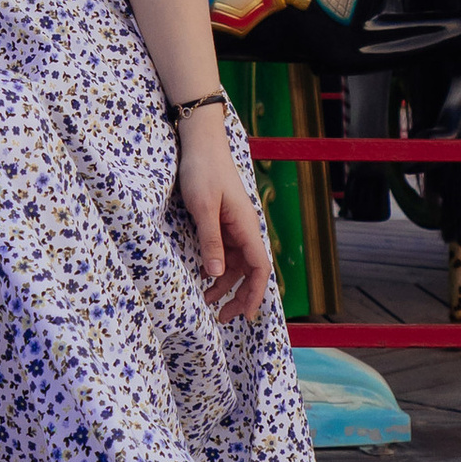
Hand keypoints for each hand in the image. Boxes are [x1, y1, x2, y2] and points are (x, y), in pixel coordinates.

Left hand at [176, 114, 273, 319]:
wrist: (200, 143)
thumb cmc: (202, 171)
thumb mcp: (202, 208)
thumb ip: (211, 241)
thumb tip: (217, 275)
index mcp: (246, 226)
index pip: (260, 268)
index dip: (256, 294)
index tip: (246, 316)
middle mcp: (244, 229)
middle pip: (250, 272)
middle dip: (240, 297)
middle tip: (223, 318)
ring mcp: (234, 226)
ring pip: (236, 265)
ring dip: (225, 285)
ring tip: (207, 302)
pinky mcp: (222, 222)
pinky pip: (225, 252)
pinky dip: (218, 269)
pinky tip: (204, 277)